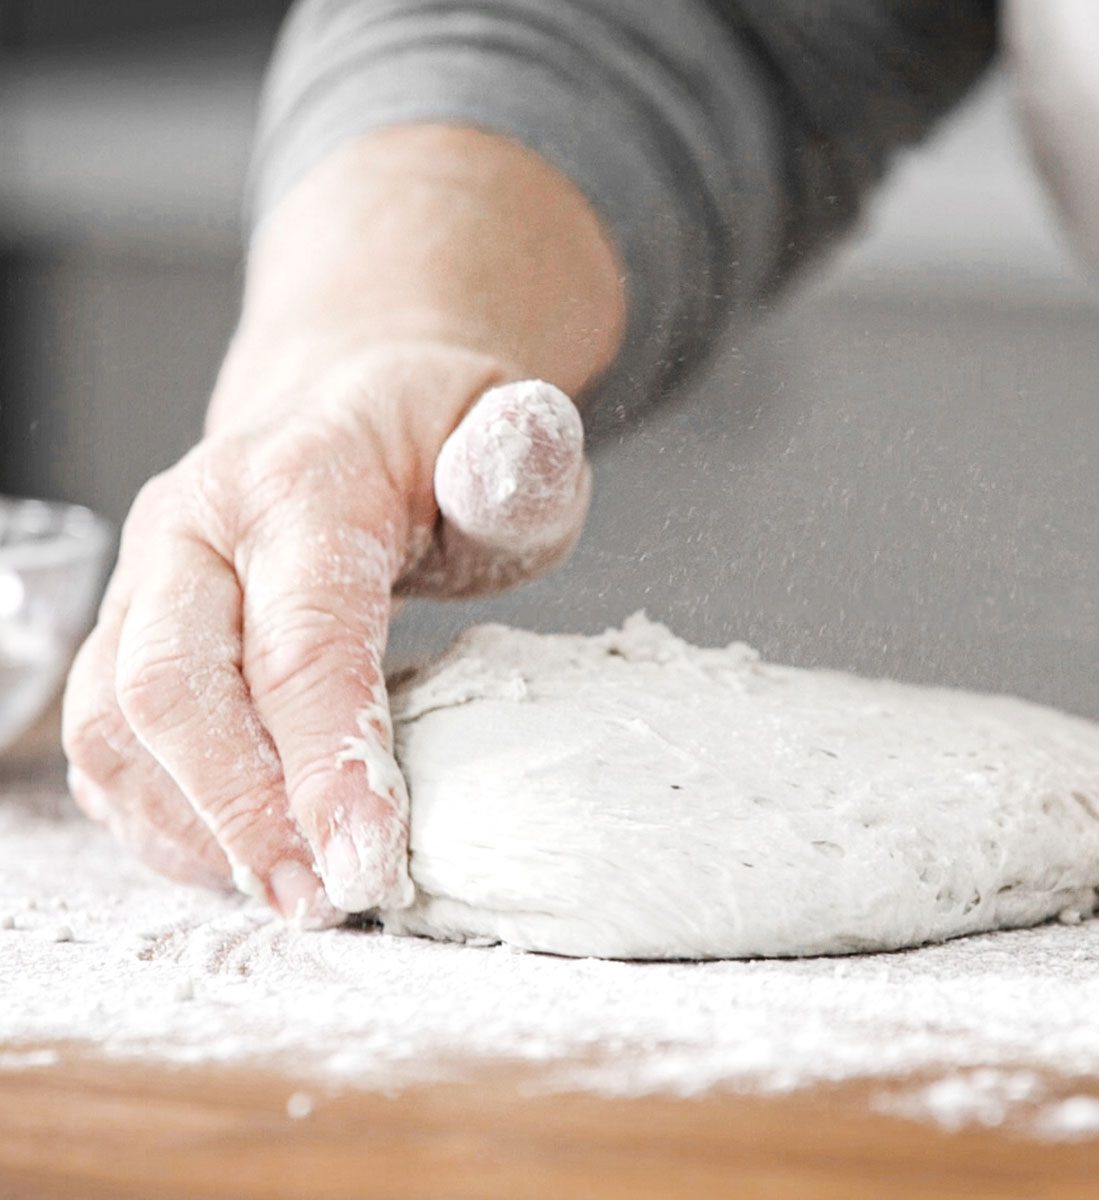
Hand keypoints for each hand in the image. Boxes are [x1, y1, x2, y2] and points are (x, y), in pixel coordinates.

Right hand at [61, 344, 588, 922]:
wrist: (349, 410)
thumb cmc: (439, 450)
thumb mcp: (507, 442)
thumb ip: (518, 464)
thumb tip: (522, 448)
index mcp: (297, 480)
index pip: (299, 638)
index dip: (328, 761)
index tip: (370, 862)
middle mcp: (194, 525)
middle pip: (175, 691)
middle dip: (246, 817)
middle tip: (326, 902)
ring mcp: (142, 578)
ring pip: (116, 726)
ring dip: (197, 830)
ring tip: (290, 893)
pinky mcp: (121, 630)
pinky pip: (104, 743)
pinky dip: (161, 817)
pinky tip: (240, 860)